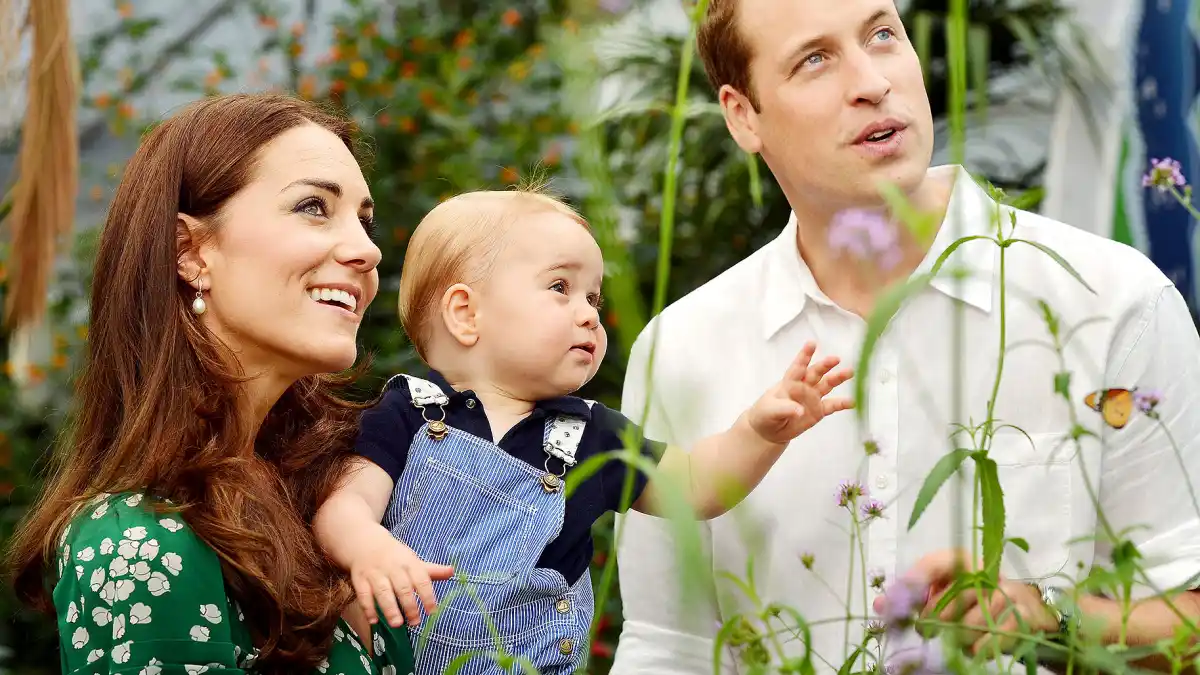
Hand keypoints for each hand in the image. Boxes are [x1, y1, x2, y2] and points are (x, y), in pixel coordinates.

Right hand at [350, 530, 454, 627]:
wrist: (365, 542)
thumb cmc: (395, 556)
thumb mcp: (413, 560)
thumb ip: (431, 570)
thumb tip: (453, 571)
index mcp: (409, 562)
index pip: (421, 579)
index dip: (428, 595)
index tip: (432, 611)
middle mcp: (392, 567)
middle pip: (402, 587)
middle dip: (409, 605)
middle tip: (415, 622)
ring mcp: (375, 573)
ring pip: (383, 592)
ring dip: (389, 608)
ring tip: (397, 624)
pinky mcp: (360, 579)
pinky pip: (363, 595)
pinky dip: (368, 608)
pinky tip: (373, 621)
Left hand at [745, 341, 853, 443]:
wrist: (769, 430)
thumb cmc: (765, 414)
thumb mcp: (770, 410)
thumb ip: (784, 408)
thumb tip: (800, 410)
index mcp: (789, 382)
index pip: (798, 367)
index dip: (804, 355)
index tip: (811, 344)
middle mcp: (803, 386)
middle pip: (816, 372)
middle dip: (825, 365)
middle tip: (835, 359)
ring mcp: (812, 397)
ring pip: (827, 384)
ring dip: (838, 378)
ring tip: (850, 372)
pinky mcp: (818, 410)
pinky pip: (832, 406)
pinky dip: (842, 404)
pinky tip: (852, 401)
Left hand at [879, 549, 1058, 656]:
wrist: (1022, 608)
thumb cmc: (972, 599)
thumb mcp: (941, 592)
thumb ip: (912, 597)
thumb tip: (881, 605)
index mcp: (961, 560)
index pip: (934, 564)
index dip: (914, 582)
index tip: (898, 604)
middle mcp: (985, 572)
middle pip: (953, 597)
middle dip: (934, 619)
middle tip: (925, 629)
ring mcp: (1006, 592)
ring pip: (972, 621)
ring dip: (957, 637)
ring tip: (951, 639)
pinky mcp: (1022, 614)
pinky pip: (992, 637)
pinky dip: (978, 647)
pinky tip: (972, 647)